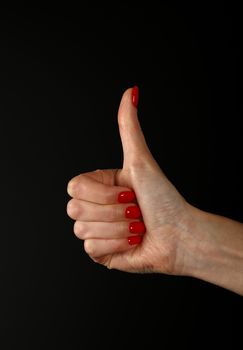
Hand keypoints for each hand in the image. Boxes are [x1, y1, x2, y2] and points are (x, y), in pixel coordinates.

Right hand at [67, 87, 195, 274]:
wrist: (179, 235)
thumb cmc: (163, 199)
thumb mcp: (140, 160)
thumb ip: (128, 127)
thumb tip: (130, 91)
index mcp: (99, 186)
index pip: (74, 187)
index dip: (102, 192)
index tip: (128, 191)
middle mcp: (94, 207)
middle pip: (74, 209)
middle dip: (113, 211)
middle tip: (135, 209)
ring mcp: (95, 231)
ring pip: (82, 229)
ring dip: (118, 227)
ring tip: (137, 225)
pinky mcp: (99, 253)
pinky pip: (91, 248)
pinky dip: (117, 243)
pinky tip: (132, 240)